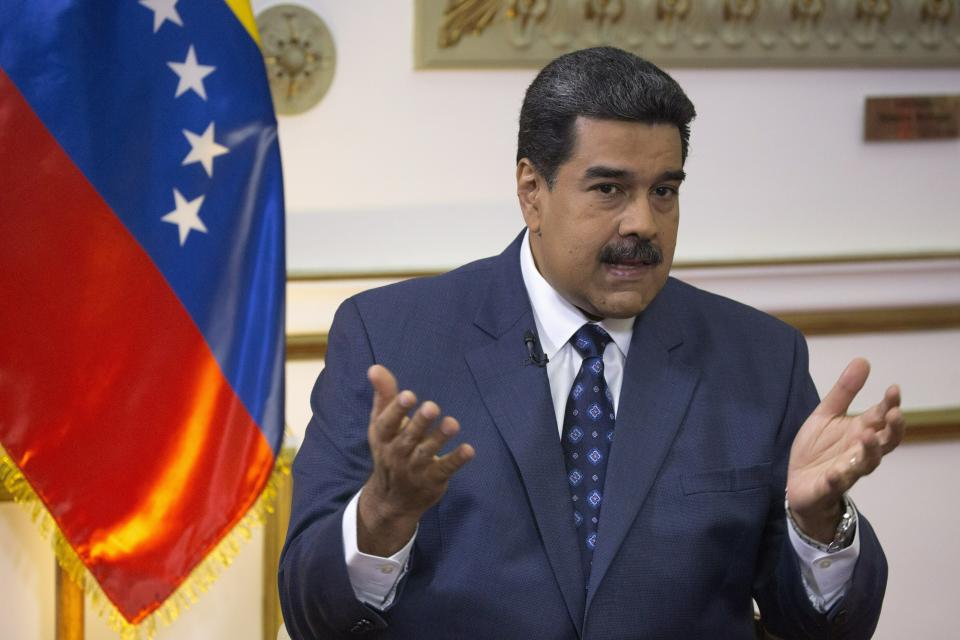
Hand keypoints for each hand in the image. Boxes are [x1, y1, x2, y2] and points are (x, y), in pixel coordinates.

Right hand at [357, 365, 474, 555]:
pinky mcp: (433, 480)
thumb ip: (384, 395)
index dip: (397, 410)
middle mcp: (397, 454)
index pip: (387, 424)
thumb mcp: (382, 425)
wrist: (392, 500)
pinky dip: (456, 460)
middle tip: (432, 407)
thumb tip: (375, 368)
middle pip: (408, 438)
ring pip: (426, 453)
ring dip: (439, 438)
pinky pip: (445, 469)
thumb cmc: (389, 450)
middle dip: (420, 422)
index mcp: (383, 438)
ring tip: (452, 424)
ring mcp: (414, 469)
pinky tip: (469, 450)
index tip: (408, 395)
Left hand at [786, 358, 903, 542]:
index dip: (890, 405)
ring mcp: (846, 471)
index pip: (881, 417)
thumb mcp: (826, 414)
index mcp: (860, 432)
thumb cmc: (818, 449)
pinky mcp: (828, 487)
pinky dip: (837, 479)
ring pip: (866, 464)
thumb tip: (863, 360)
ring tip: (866, 435)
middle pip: (884, 442)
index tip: (894, 389)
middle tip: (895, 413)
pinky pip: (835, 484)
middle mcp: (859, 452)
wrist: (797, 483)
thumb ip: (844, 391)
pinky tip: (835, 472)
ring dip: (869, 450)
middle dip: (892, 429)